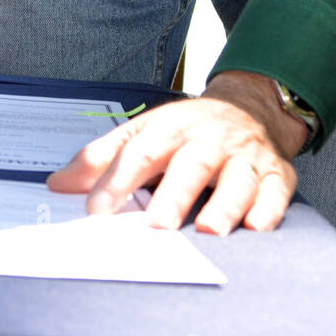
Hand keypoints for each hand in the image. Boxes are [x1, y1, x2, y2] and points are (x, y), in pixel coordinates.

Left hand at [46, 70, 305, 232]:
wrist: (250, 106)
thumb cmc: (189, 129)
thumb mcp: (144, 132)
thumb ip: (102, 159)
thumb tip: (58, 184)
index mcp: (172, 127)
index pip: (140, 152)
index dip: (117, 180)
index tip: (96, 209)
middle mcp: (209, 140)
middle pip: (191, 165)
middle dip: (174, 194)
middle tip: (156, 225)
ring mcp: (245, 157)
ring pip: (238, 179)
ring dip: (225, 204)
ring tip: (209, 229)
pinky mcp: (278, 174)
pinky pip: (276, 192)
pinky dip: (269, 210)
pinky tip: (256, 227)